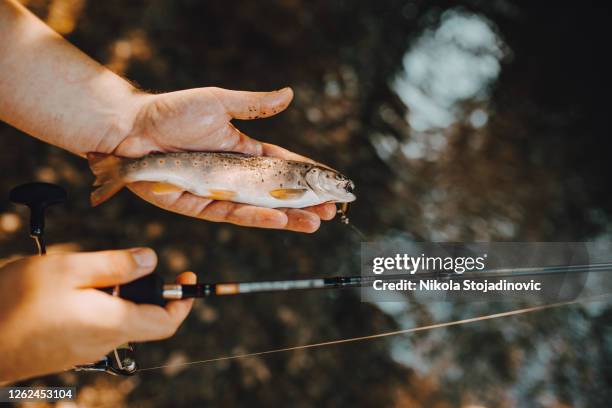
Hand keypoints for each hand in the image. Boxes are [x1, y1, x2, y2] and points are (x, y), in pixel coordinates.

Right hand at [0, 248, 193, 381]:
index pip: (167, 321)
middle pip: (142, 316)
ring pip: (116, 318)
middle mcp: (105, 342)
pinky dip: (93, 305)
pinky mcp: (66, 351)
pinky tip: (64, 293)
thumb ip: (116, 264)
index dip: (184, 301)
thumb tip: (151, 260)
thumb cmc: (18, 302)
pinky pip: (94, 325)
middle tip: (116, 264)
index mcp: (115, 322)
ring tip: (80, 275)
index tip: (187, 277)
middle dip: (140, 288)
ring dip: (112, 294)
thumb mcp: (71, 269)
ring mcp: (85, 350)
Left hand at [114, 87, 335, 232]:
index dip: (307, 177)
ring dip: (289, 218)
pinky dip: (257, 218)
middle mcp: (235, 176)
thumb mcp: (219, 103)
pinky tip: (281, 219)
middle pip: (277, 194)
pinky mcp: (200, 207)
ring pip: (260, 210)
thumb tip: (289, 95)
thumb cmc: (172, 112)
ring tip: (316, 222)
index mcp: (244, 152)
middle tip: (332, 212)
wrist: (130, 130)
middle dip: (305, 204)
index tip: (331, 185)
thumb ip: (255, 106)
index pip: (284, 167)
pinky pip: (233, 215)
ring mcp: (219, 193)